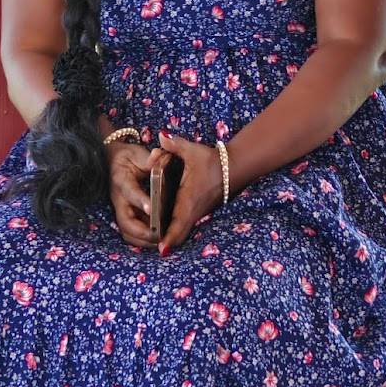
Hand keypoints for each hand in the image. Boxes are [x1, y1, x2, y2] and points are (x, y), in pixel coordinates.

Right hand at [104, 140, 158, 249]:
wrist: (112, 160)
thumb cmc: (128, 158)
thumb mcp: (137, 154)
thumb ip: (149, 158)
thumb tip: (159, 156)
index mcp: (121, 180)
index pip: (130, 192)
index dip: (141, 201)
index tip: (152, 209)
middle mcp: (119, 199)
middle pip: (125, 222)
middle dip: (142, 232)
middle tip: (160, 235)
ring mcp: (121, 209)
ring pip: (127, 231)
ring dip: (142, 240)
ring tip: (160, 241)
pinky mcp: (126, 214)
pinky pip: (132, 232)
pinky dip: (143, 239)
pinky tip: (158, 239)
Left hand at [155, 130, 225, 256]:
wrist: (234, 167)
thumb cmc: (211, 160)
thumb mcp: (192, 151)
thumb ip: (174, 145)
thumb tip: (160, 136)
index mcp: (189, 199)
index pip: (179, 223)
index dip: (170, 237)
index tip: (161, 249)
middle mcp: (193, 210)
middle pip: (180, 234)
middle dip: (167, 243)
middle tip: (151, 250)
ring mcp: (198, 213)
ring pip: (183, 231)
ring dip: (171, 238)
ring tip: (154, 244)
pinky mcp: (200, 211)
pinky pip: (186, 226)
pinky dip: (176, 232)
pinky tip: (164, 231)